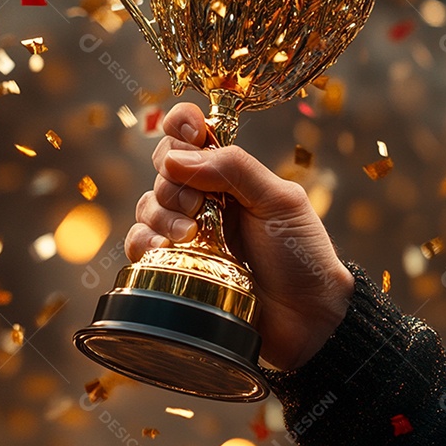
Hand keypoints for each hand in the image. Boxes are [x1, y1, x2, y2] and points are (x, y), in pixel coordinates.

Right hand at [125, 103, 354, 370]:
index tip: (190, 133)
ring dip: (163, 213)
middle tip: (200, 204)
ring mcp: (187, 233)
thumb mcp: (279, 202)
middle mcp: (204, 199)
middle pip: (164, 167)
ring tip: (191, 235)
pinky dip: (144, 241)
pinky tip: (164, 250)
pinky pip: (138, 244)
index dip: (181, 125)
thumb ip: (234, 169)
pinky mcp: (173, 267)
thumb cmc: (302, 257)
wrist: (306, 319)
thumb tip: (176, 160)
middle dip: (175, 180)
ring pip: (148, 204)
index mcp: (230, 176)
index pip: (191, 135)